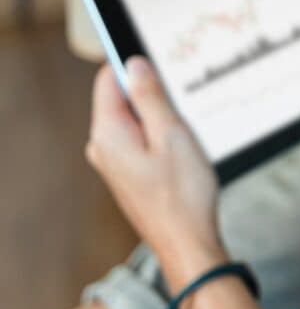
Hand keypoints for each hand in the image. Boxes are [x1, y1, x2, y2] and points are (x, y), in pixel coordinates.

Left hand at [87, 58, 222, 282]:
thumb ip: (150, 96)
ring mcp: (113, 163)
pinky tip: (181, 155)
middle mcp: (103, 147)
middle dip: (153, 97)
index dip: (137, 68)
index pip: (109, 79)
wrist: (187, 243)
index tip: (165, 72)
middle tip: (182, 114)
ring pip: (135, 120)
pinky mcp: (128, 174)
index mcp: (108, 133)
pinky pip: (140, 140)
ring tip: (184, 140)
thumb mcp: (172, 134)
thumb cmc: (184, 195)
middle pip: (122, 99)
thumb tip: (134, 65)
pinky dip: (161, 138)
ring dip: (161, 120)